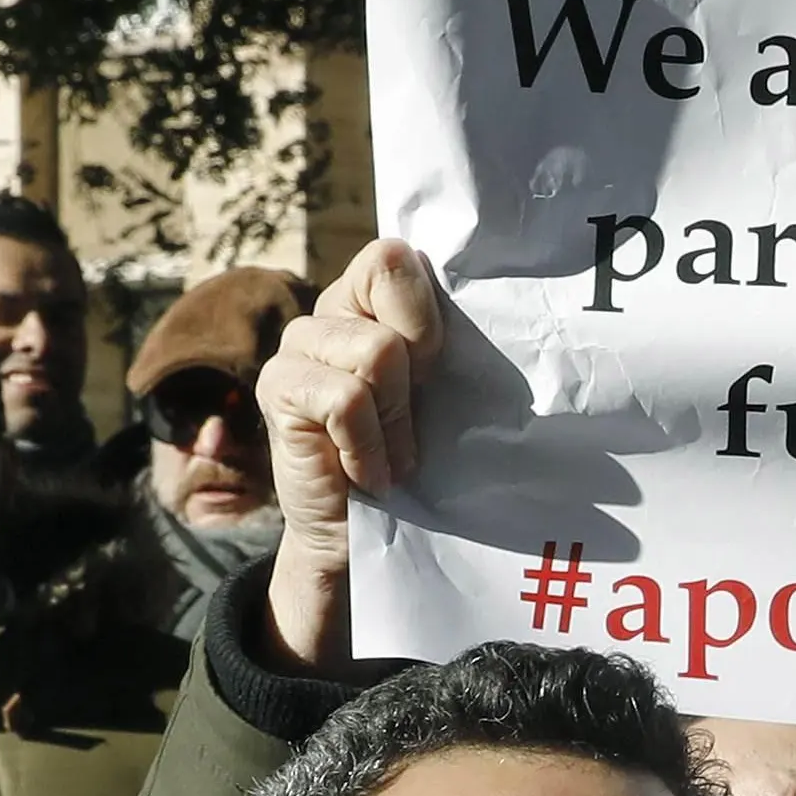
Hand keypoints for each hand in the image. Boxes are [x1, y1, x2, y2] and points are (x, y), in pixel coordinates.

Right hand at [255, 233, 439, 672]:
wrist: (368, 540)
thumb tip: (518, 314)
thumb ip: (453, 346)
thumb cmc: (417, 464)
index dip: (428, 309)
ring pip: (376, 351)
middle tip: (415, 416)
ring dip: (397, 419)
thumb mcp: (446, 396)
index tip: (439, 367)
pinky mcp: (278, 388)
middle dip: (419, 359)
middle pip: (385, 281)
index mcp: (371, 302)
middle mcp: (330, 312)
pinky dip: (369, 445)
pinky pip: (345, 398)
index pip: (397, 255)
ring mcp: (297, 347)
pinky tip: (367, 473)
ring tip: (394, 456)